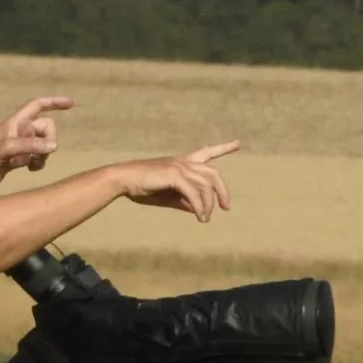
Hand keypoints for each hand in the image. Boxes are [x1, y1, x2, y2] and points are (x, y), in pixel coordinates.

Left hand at [0, 96, 73, 191]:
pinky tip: (30, 170)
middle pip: (46, 128)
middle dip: (49, 140)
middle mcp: (20, 130)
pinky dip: (39, 162)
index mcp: (16, 122)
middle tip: (41, 154)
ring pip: (44, 144)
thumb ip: (30, 145)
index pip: (38, 105)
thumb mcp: (6, 149)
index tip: (70, 104)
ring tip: (33, 165)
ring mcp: (20, 145)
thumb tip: (53, 146)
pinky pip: (38, 157)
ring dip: (44, 155)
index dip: (54, 102)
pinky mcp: (19, 158)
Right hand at [119, 142, 238, 221]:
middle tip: (226, 207)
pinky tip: (200, 218)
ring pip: (206, 185)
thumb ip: (185, 201)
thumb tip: (199, 210)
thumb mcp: (168, 196)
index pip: (207, 152)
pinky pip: (195, 194)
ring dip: (208, 205)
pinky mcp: (174, 175)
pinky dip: (200, 207)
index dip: (223, 148)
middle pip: (214, 173)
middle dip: (223, 191)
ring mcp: (179, 167)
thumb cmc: (143, 187)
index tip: (238, 143)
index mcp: (182, 162)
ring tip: (205, 219)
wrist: (124, 180)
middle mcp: (184, 162)